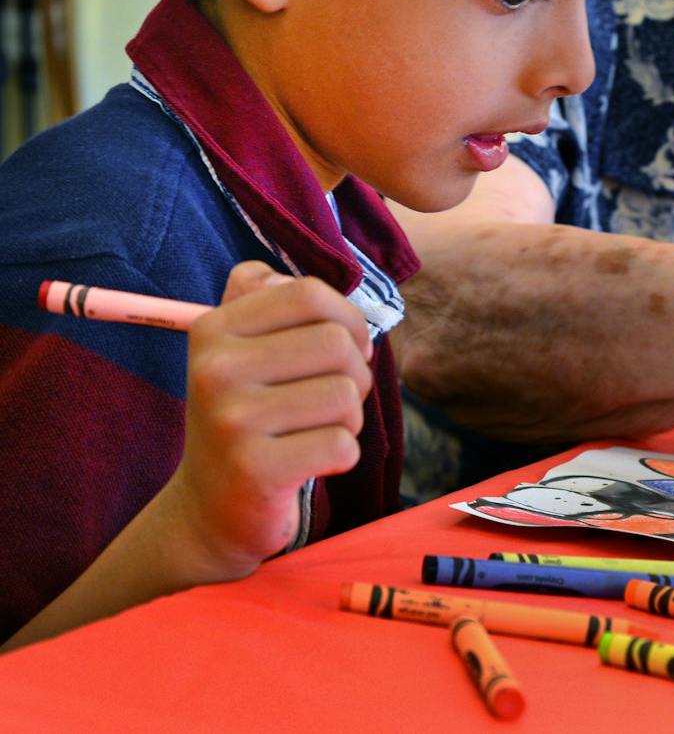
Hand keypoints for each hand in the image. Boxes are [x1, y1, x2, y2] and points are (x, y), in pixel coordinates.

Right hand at [160, 261, 372, 580]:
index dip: (347, 318)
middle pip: (336, 342)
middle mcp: (214, 370)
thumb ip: (259, 299)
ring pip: (345, 394)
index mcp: (213, 329)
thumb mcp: (239, 351)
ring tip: (317, 431)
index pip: (308, 293)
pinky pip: (342, 445)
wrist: (209, 510)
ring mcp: (231, 421)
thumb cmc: (246, 417)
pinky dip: (342, 456)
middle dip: (355, 373)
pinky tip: (311, 463)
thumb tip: (278, 273)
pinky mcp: (255, 470)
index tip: (345, 348)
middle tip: (332, 399)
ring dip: (349, 417)